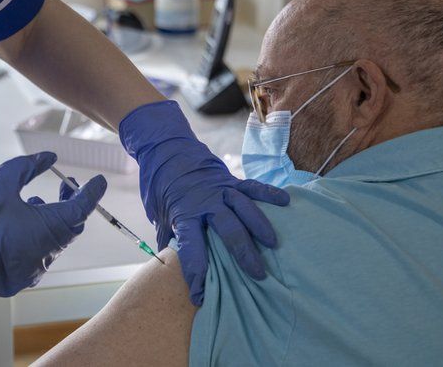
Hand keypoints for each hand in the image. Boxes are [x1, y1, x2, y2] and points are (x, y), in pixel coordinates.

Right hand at [0, 152, 106, 298]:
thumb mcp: (0, 182)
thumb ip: (29, 167)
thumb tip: (49, 157)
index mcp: (48, 229)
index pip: (82, 208)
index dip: (92, 192)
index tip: (98, 181)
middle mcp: (46, 253)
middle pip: (71, 226)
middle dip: (71, 204)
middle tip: (65, 186)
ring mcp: (33, 270)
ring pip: (54, 243)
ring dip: (52, 222)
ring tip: (36, 203)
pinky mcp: (19, 280)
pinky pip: (37, 256)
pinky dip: (36, 240)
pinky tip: (20, 226)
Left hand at [119, 101, 289, 305]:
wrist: (164, 148)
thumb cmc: (160, 185)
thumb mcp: (156, 214)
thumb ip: (166, 237)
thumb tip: (167, 264)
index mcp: (183, 214)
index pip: (191, 247)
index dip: (196, 272)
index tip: (200, 295)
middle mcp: (205, 202)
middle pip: (227, 230)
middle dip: (242, 254)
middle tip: (257, 274)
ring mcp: (220, 189)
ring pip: (244, 208)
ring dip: (259, 226)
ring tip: (273, 244)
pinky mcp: (230, 179)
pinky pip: (252, 186)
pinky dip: (268, 193)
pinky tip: (285, 202)